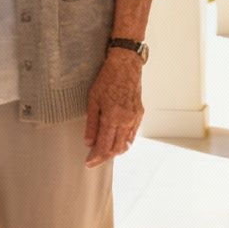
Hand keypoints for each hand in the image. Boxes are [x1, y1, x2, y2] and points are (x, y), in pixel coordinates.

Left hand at [84, 49, 144, 167]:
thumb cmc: (108, 78)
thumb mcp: (93, 99)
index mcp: (113, 117)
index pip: (104, 146)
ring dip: (115, 151)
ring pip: (126, 144)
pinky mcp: (139, 114)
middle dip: (104, 157)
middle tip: (94, 159)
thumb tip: (89, 141)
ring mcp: (134, 118)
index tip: (88, 162)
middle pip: (116, 149)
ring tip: (104, 152)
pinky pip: (132, 134)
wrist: (125, 65)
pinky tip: (116, 141)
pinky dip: (124, 142)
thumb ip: (91, 123)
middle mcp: (126, 120)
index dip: (96, 157)